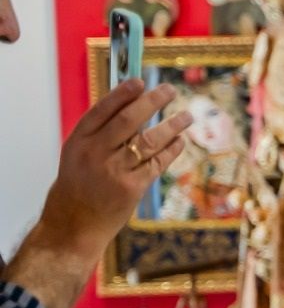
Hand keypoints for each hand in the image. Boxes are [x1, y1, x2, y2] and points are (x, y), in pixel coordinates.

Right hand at [9, 79, 190, 307]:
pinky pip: (157, 163)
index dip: (122, 94)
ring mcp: (114, 171)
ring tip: (187, 116)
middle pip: (128, 120)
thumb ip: (100, 134)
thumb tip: (133, 106)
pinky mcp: (132, 188)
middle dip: (151, 102)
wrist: (72, 226)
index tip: (139, 81)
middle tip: (169, 89)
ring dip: (172, 126)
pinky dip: (172, 150)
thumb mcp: (77, 155)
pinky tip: (180, 141)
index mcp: (78, 142)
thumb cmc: (77, 186)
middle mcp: (95, 154)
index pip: (102, 110)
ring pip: (149, 141)